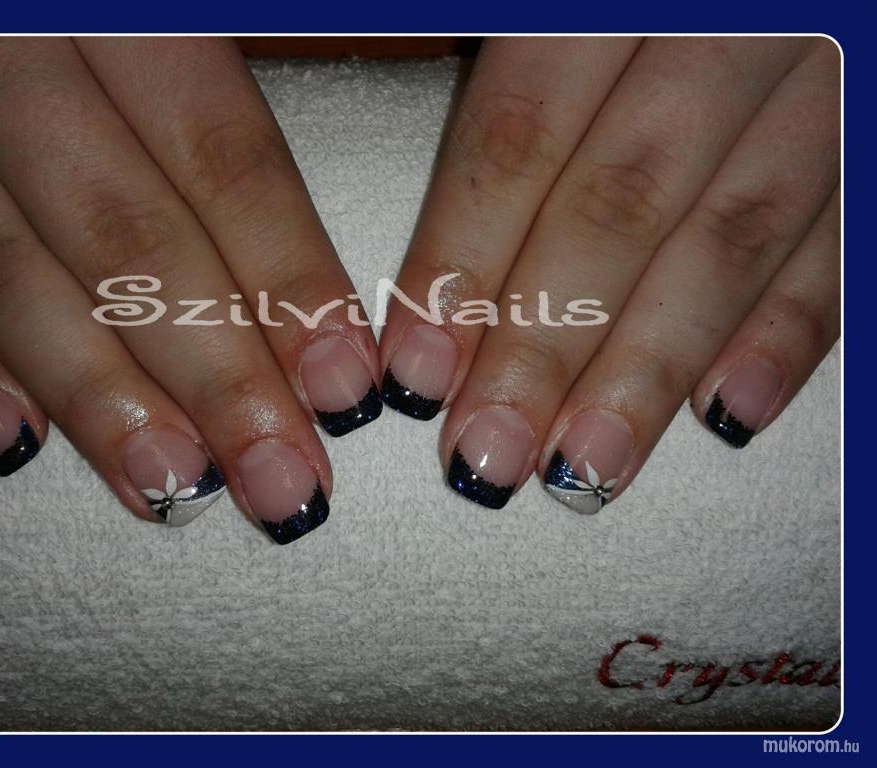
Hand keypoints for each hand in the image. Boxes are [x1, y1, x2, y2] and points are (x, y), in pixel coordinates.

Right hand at [0, 38, 382, 541]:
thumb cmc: (83, 5)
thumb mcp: (153, 5)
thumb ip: (214, 95)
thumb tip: (330, 234)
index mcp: (109, 3)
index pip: (220, 157)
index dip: (287, 276)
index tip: (341, 381)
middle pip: (125, 236)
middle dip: (214, 374)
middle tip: (279, 477)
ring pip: (5, 269)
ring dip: (96, 393)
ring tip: (172, 483)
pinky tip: (14, 438)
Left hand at [379, 37, 838, 510]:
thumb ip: (506, 88)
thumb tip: (433, 273)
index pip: (521, 134)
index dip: (463, 260)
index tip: (417, 374)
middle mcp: (727, 24)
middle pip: (619, 205)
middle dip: (547, 346)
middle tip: (489, 456)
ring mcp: (821, 74)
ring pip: (731, 237)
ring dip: (652, 367)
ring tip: (586, 467)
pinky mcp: (874, 121)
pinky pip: (845, 236)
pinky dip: (791, 330)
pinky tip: (728, 414)